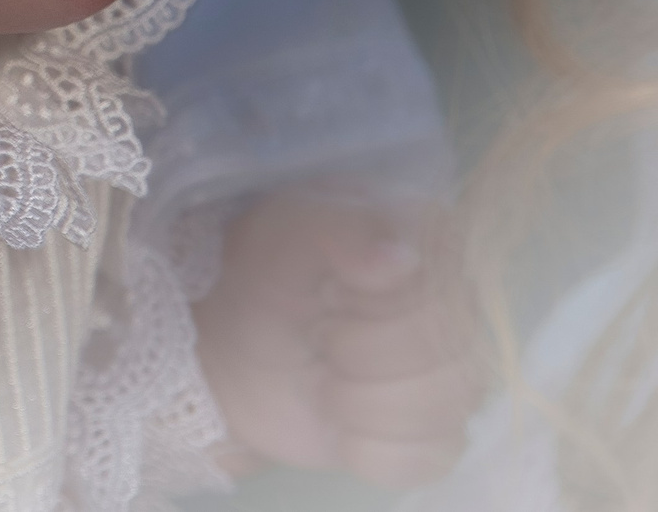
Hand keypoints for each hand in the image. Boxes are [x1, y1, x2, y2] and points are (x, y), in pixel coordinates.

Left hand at [191, 190, 482, 489]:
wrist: (230, 348)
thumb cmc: (262, 277)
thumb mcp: (281, 231)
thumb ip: (336, 229)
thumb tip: (401, 259)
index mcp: (434, 249)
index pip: (448, 294)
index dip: (381, 308)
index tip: (331, 294)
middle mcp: (456, 313)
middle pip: (449, 358)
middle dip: (360, 356)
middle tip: (318, 337)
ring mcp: (449, 376)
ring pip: (443, 412)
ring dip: (360, 404)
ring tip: (323, 379)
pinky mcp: (432, 434)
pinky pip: (429, 458)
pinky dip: (370, 450)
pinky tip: (340, 425)